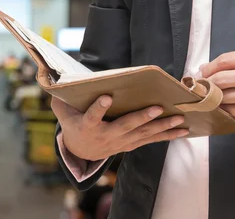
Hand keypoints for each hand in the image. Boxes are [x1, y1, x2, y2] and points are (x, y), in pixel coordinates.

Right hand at [51, 96, 188, 161]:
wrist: (81, 152)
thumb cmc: (73, 125)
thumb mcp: (63, 113)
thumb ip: (60, 100)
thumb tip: (52, 81)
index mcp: (88, 126)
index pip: (92, 117)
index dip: (98, 108)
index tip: (106, 97)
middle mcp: (106, 136)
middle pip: (125, 127)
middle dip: (142, 118)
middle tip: (157, 108)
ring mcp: (120, 142)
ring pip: (143, 135)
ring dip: (162, 127)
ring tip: (179, 119)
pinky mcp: (130, 144)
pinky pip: (150, 140)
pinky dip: (167, 135)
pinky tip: (183, 130)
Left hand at [200, 48, 234, 126]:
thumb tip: (204, 68)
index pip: (224, 60)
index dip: (209, 67)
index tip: (203, 72)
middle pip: (220, 78)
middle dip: (207, 82)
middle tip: (204, 85)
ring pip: (222, 95)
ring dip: (214, 96)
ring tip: (215, 94)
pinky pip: (229, 109)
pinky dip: (224, 107)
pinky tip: (226, 104)